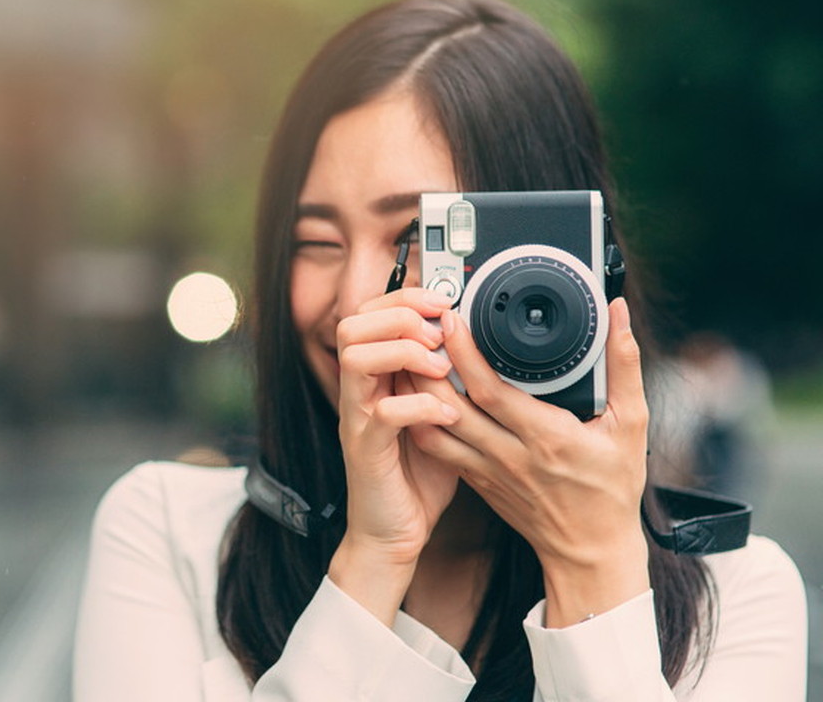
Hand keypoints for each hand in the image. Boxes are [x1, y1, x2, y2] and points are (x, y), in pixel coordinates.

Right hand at [327, 288, 461, 624]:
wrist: (391, 533)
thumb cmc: (416, 476)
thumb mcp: (434, 414)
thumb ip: (443, 380)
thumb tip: (478, 345)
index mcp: (374, 377)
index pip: (368, 314)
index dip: (402, 298)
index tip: (441, 301)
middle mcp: (358, 392)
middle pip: (352, 325)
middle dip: (399, 316)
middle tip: (438, 331)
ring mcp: (358, 419)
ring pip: (357, 358)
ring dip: (404, 353)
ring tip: (441, 368)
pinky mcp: (367, 450)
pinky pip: (383, 414)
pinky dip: (419, 406)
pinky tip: (447, 415)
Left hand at [409, 297, 650, 626]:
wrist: (591, 551)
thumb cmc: (612, 489)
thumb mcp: (631, 424)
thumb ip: (624, 365)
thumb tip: (617, 314)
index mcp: (546, 437)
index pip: (490, 391)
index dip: (465, 354)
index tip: (452, 320)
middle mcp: (509, 455)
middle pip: (449, 406)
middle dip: (427, 365)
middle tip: (418, 328)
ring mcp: (486, 471)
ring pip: (434, 427)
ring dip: (415, 392)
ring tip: (408, 354)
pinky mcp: (475, 480)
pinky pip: (437, 447)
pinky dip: (420, 418)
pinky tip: (416, 393)